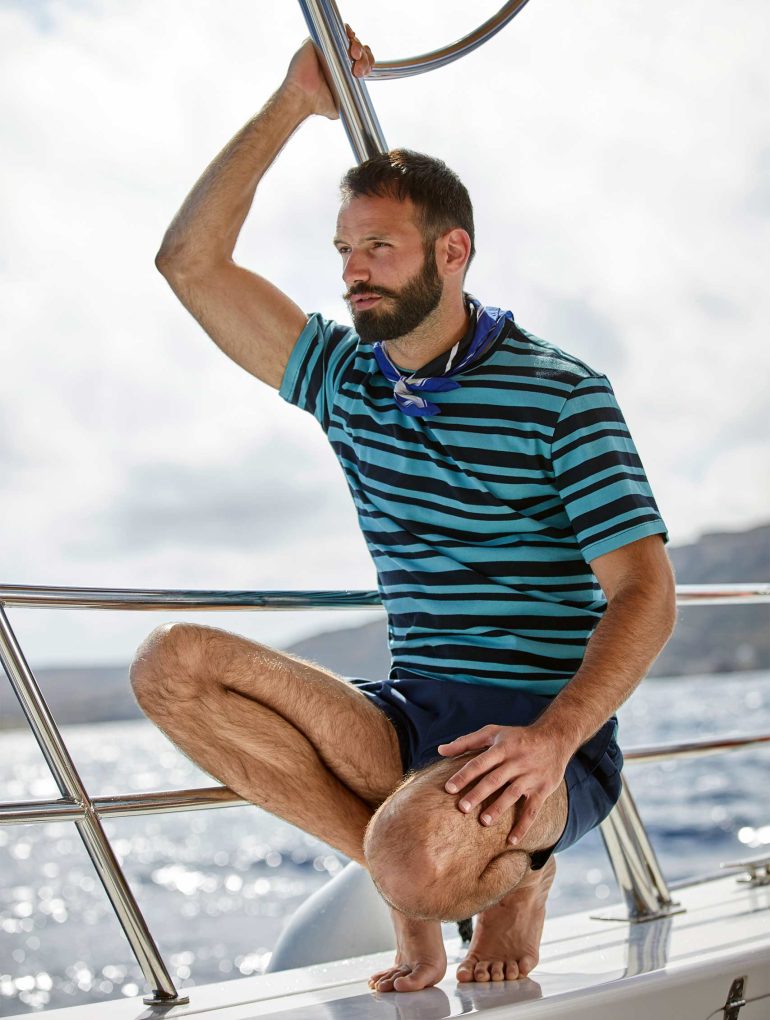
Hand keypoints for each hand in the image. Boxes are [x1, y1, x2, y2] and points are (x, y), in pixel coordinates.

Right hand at [282, 26, 374, 120]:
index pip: (361, 61)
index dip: (367, 63)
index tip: (366, 71)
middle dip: (364, 56)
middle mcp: (336, 58)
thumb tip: (359, 110)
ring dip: (357, 45)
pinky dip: (345, 30)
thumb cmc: (317, 104)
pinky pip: (334, 29)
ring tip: (355, 56)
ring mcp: (326, 48)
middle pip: (358, 49)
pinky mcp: (316, 40)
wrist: (302, 97)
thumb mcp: (339, 107)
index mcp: (343, 71)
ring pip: (349, 38)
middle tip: (359, 68)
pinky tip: (348, 38)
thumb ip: (349, 103)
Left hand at [437, 725, 568, 845]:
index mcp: (502, 747)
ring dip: (498, 809)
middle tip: (462, 808)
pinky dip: (523, 826)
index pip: (480, 762)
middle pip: (495, 779)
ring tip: (483, 822)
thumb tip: (440, 750)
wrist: (555, 738)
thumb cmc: (517, 737)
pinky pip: (532, 810)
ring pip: (512, 794)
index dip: (464, 775)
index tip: (448, 788)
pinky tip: (511, 840)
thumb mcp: (493, 733)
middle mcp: (516, 761)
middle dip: (478, 794)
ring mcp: (530, 776)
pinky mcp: (543, 789)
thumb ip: (466, 742)